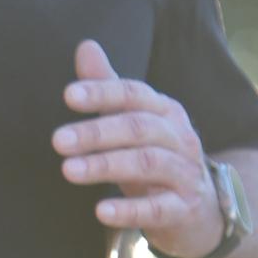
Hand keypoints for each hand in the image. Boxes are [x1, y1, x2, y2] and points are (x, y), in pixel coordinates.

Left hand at [53, 38, 222, 257]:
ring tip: (69, 170)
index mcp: (166, 111)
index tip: (68, 96)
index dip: (103, 92)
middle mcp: (180, 138)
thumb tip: (85, 46)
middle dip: (96, 132)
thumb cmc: (158, 160)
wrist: (199, 211)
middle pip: (138, 128)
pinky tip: (100, 211)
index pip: (134, 94)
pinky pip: (157, 209)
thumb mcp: (135, 124)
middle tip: (58, 140)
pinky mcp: (185, 210)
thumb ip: (110, 89)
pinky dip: (129, 210)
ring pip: (147, 164)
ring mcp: (186, 174)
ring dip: (106, 166)